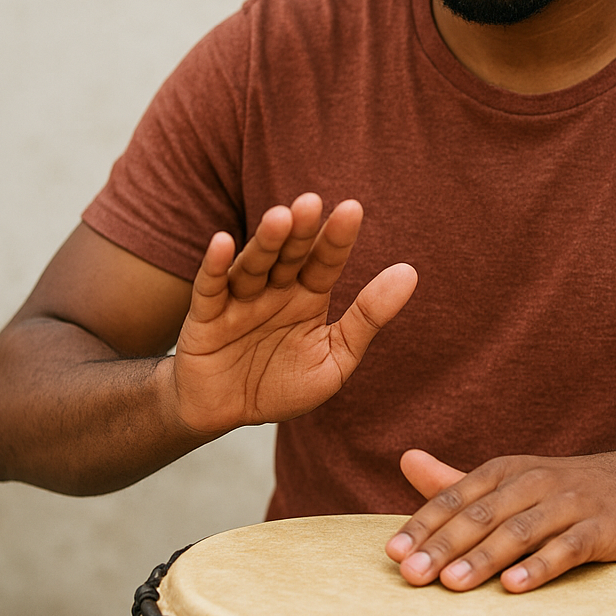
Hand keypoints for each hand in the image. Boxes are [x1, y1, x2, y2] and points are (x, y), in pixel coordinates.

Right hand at [169, 193, 416, 434]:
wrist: (226, 413)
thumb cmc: (282, 385)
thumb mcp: (335, 359)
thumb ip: (368, 317)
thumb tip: (410, 272)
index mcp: (308, 296)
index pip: (326, 262)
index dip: (337, 238)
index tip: (352, 209)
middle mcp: (274, 290)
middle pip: (289, 255)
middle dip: (300, 230)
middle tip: (311, 203)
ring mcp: (238, 300)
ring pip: (253, 265)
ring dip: (265, 242)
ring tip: (280, 218)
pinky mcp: (205, 317)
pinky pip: (210, 288)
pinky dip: (215, 265)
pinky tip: (222, 242)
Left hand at [387, 449, 615, 591]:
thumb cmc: (555, 490)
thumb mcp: (507, 480)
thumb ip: (455, 481)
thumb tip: (405, 459)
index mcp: (504, 471)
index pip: (455, 497)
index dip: (423, 525)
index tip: (393, 554)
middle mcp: (533, 482)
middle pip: (482, 515)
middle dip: (444, 545)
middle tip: (413, 575)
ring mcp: (569, 504)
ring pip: (520, 531)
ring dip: (484, 558)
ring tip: (452, 583)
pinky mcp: (601, 529)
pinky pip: (568, 548)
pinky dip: (540, 566)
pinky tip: (514, 586)